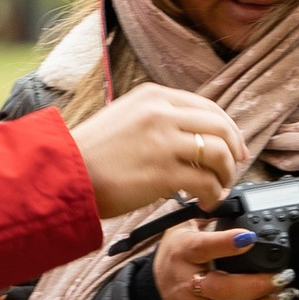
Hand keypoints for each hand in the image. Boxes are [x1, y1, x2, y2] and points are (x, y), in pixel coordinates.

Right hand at [70, 85, 247, 218]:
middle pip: (220, 127)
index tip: (234, 146)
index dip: (228, 129)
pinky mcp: (164, 172)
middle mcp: (162, 113)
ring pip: (219, 154)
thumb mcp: (125, 119)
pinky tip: (204, 203)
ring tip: (217, 190)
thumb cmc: (90, 154)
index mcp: (153, 96)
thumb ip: (158, 119)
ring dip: (225, 176)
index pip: (208, 107)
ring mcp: (164, 141)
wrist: (64, 174)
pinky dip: (213, 194)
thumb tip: (190, 136)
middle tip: (233, 170)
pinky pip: (206, 182)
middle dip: (234, 151)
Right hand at [155, 218, 288, 299]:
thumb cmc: (177, 257)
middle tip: (283, 276)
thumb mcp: (184, 229)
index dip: (226, 244)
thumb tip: (234, 200)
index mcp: (182, 252)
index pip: (202, 247)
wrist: (153, 292)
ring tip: (284, 295)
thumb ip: (209, 216)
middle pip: (222, 288)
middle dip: (258, 284)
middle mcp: (184, 284)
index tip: (250, 238)